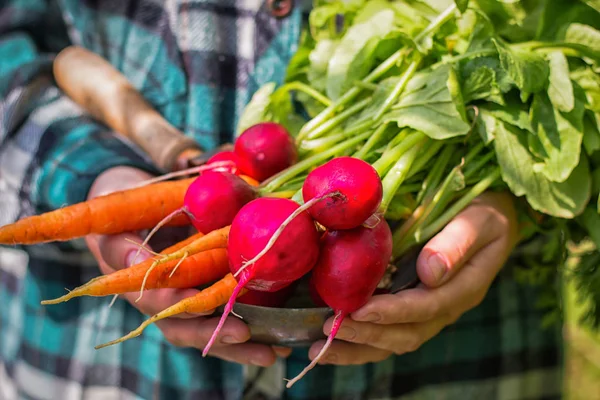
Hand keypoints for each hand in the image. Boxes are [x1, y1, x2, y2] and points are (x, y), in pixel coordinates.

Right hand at [85, 166, 290, 365]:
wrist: (122, 218)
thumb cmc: (117, 218)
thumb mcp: (113, 225)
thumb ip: (122, 245)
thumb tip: (136, 260)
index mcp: (134, 286)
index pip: (155, 299)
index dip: (175, 303)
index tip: (199, 304)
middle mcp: (160, 303)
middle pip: (184, 328)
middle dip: (214, 333)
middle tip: (245, 334)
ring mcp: (181, 304)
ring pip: (207, 332)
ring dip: (238, 346)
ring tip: (270, 353)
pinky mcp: (202, 298)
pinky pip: (223, 321)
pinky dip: (250, 333)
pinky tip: (278, 342)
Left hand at [308, 191, 518, 364]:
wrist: (491, 216)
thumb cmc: (485, 212)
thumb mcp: (480, 220)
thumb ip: (457, 243)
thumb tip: (430, 273)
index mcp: (463, 288)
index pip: (426, 308)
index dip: (392, 312)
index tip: (359, 310)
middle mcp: (445, 306)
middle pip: (406, 335)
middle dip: (367, 335)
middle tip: (330, 331)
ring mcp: (428, 310)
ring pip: (392, 341)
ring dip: (356, 348)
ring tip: (320, 349)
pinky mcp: (411, 306)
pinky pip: (386, 330)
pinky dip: (358, 339)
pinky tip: (330, 339)